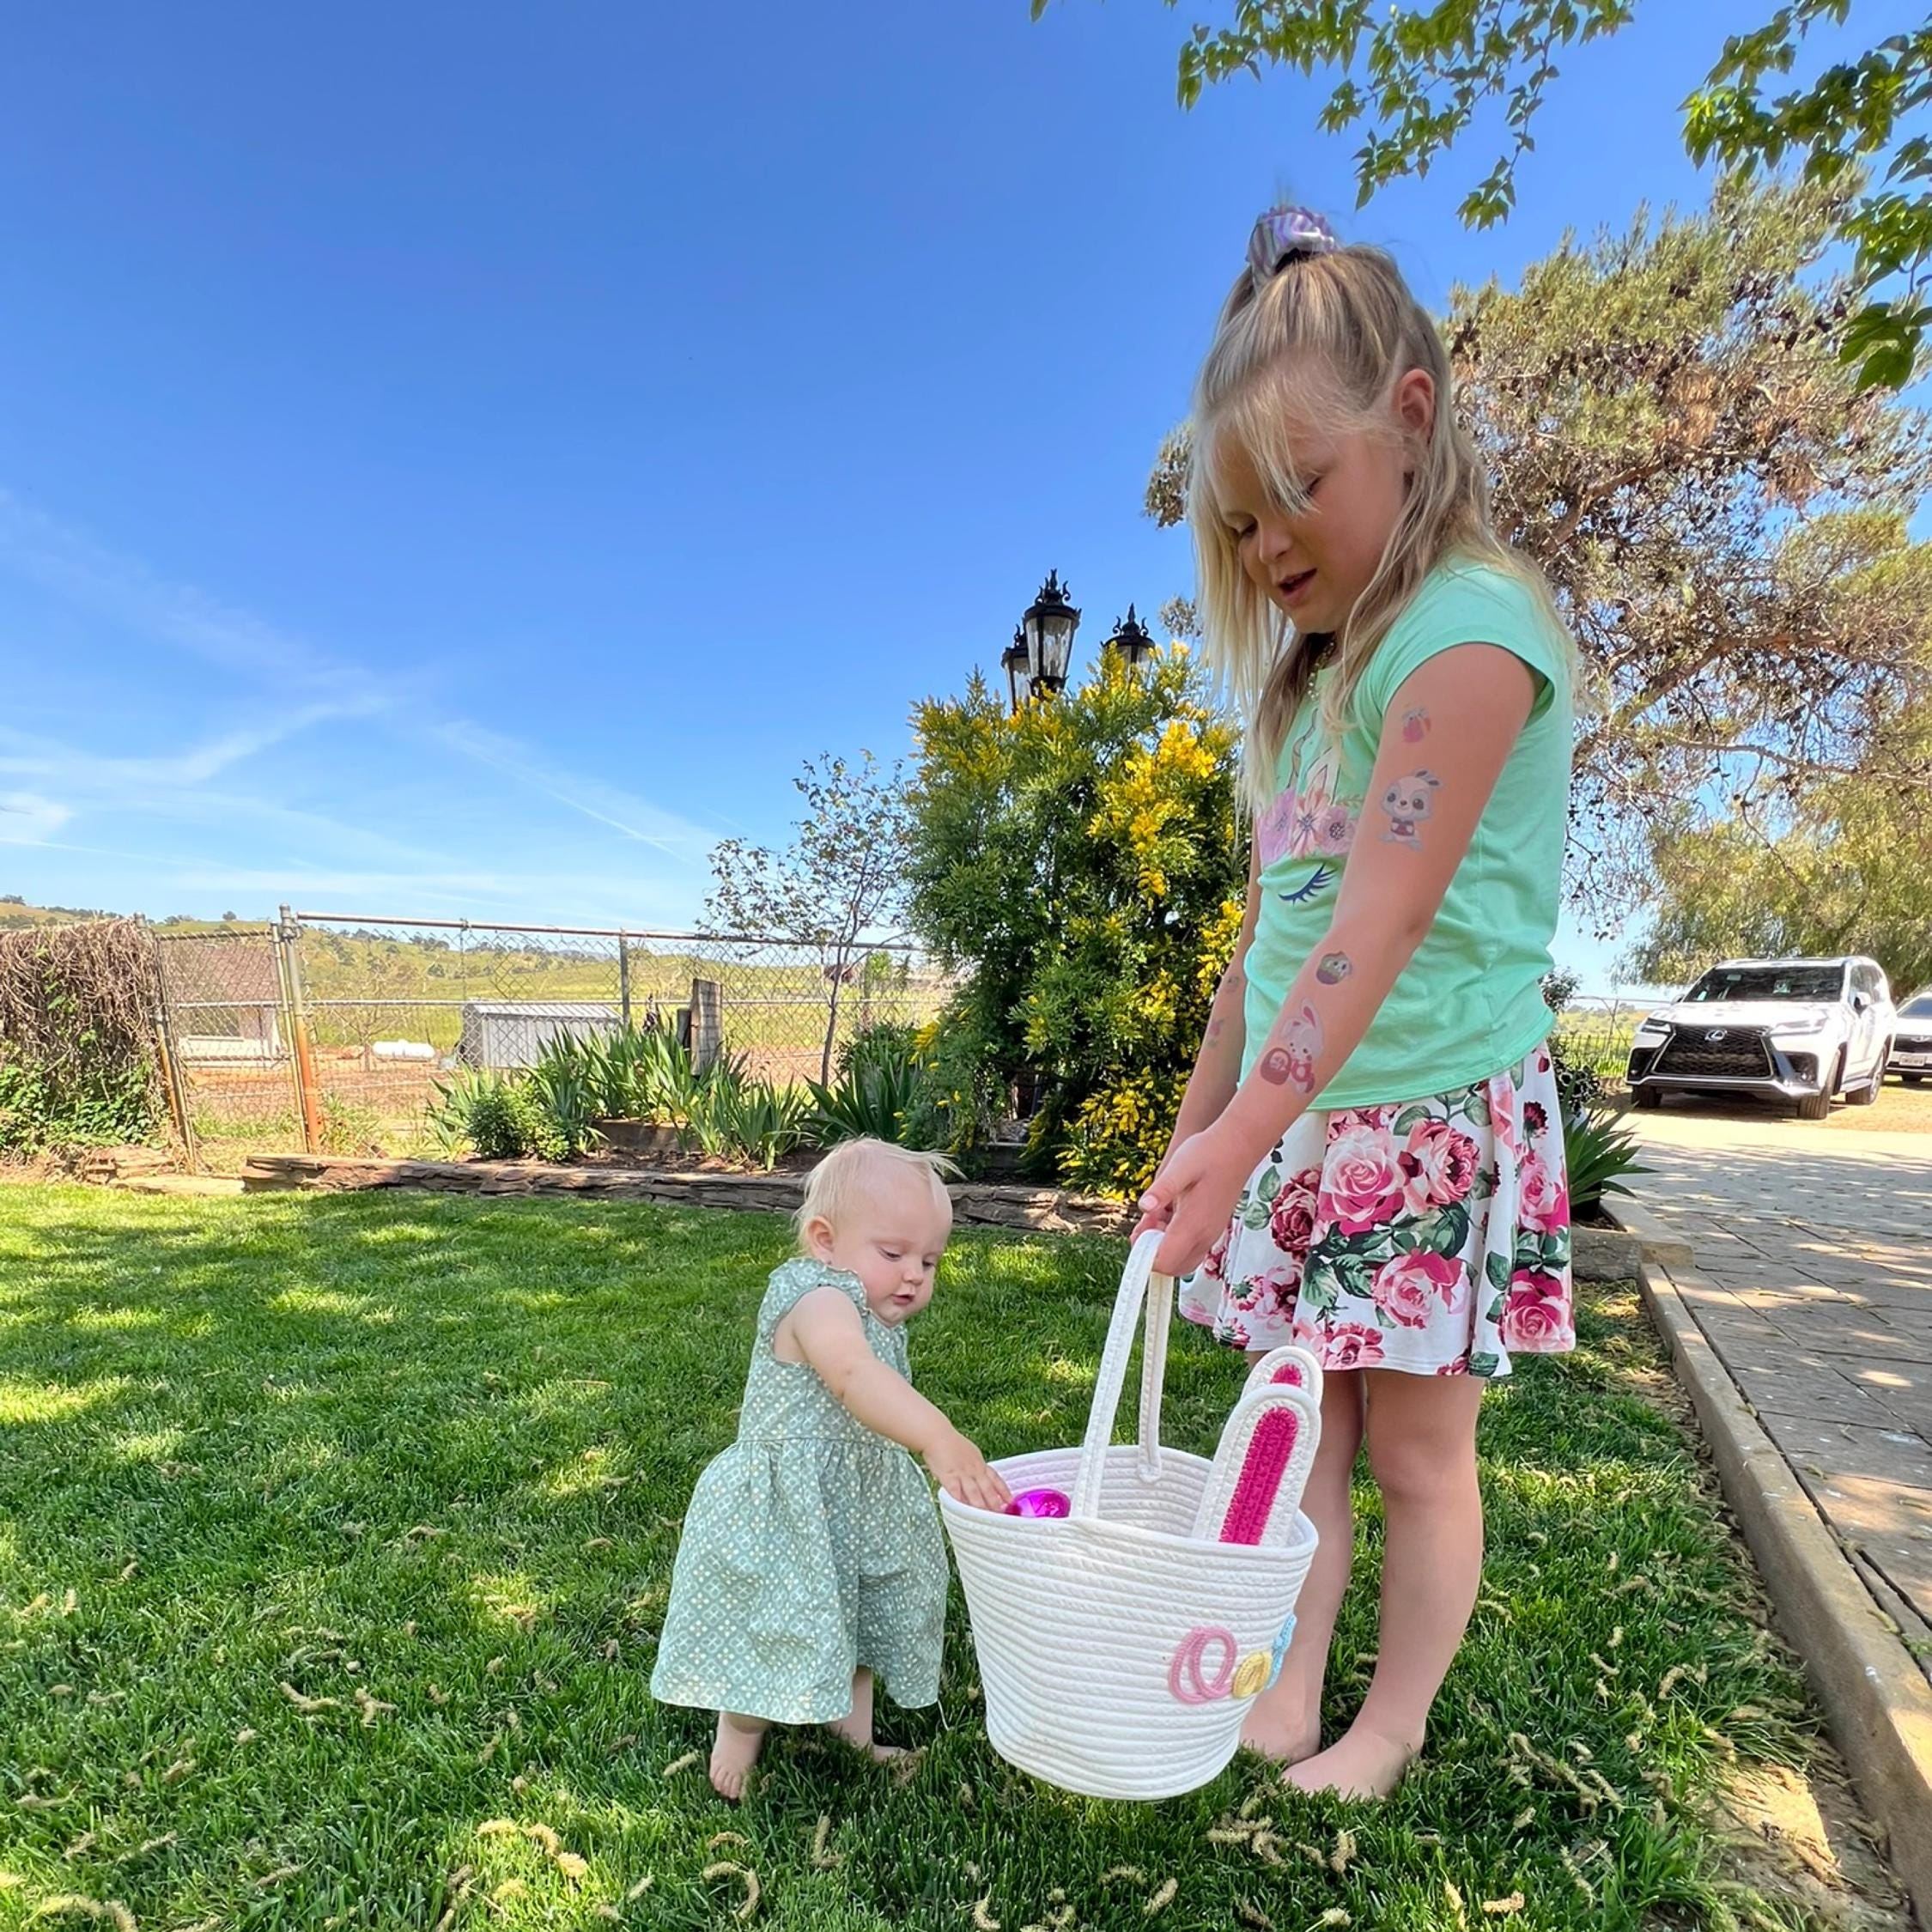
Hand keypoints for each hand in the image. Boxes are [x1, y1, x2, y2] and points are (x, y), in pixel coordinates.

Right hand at [925, 1429, 1011, 1512]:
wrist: (937, 1434)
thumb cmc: (951, 1443)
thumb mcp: (970, 1453)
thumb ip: (976, 1466)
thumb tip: (981, 1477)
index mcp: (980, 1464)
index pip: (996, 1479)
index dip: (1004, 1491)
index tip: (1011, 1502)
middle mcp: (974, 1470)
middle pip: (988, 1489)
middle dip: (995, 1504)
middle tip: (1001, 1516)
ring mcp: (962, 1474)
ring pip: (975, 1494)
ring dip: (982, 1507)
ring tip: (987, 1519)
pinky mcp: (949, 1477)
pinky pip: (956, 1492)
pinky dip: (961, 1503)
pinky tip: (964, 1512)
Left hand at [1138, 1121, 1252, 1279]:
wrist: (1239, 1146)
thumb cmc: (1209, 1153)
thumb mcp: (1180, 1166)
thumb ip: (1162, 1189)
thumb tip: (1144, 1207)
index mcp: (1193, 1226)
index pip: (1164, 1262)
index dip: (1144, 1255)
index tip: (1136, 1233)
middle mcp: (1204, 1236)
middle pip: (1173, 1268)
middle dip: (1152, 1254)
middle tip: (1143, 1226)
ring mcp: (1210, 1234)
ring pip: (1182, 1259)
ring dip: (1162, 1246)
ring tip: (1153, 1216)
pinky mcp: (1212, 1228)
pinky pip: (1190, 1248)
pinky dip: (1173, 1240)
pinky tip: (1166, 1214)